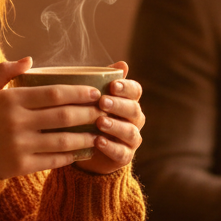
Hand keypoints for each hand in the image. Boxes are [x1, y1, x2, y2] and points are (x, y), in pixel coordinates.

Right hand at [0, 57, 104, 178]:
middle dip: (89, 113)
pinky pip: (53, 160)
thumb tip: (30, 60)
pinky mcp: (21, 166)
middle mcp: (17, 122)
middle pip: (64, 116)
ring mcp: (20, 146)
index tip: (95, 92)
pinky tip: (82, 151)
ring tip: (100, 132)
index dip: (78, 92)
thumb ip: (4, 71)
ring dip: (86, 136)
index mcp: (10, 100)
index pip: (53, 93)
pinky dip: (71, 156)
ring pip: (63, 140)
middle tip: (105, 110)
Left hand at [74, 61, 144, 175]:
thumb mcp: (93, 98)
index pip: (135, 91)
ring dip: (115, 126)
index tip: (112, 85)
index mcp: (129, 101)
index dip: (126, 87)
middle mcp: (134, 119)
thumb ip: (105, 81)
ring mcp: (131, 139)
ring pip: (130, 131)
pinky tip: (98, 141)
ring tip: (100, 122)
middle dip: (119, 105)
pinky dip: (111, 147)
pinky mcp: (125, 156)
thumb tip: (122, 63)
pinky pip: (122, 152)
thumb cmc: (90, 115)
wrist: (85, 148)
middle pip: (134, 110)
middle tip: (103, 102)